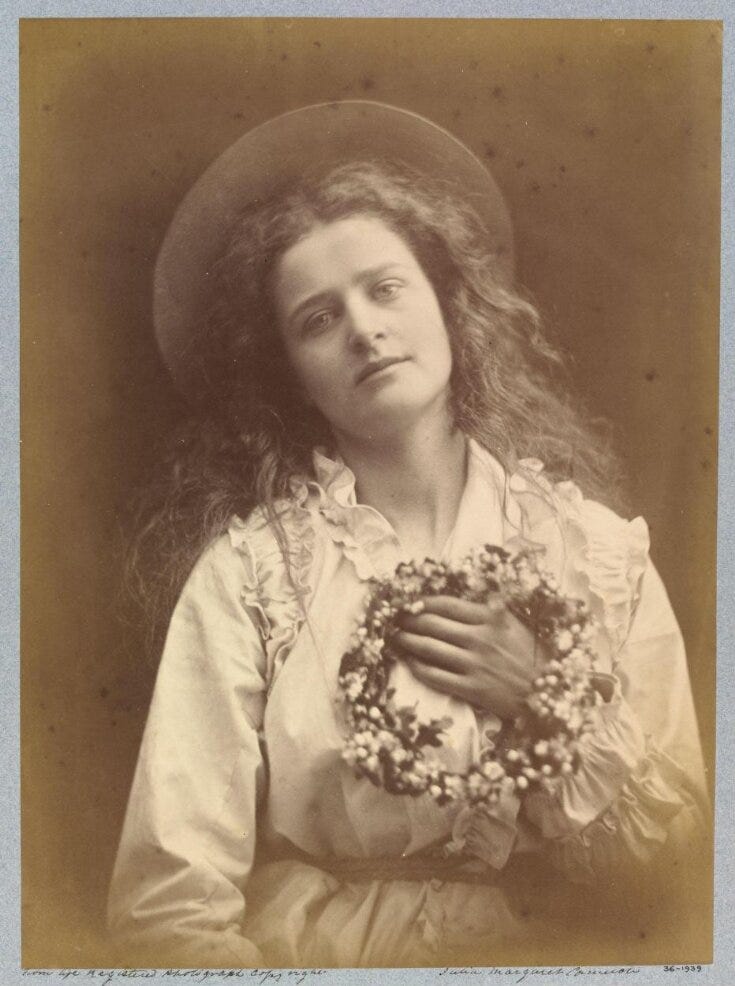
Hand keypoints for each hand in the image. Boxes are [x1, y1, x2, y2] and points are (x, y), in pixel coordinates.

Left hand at [394, 594, 545, 720]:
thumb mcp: (515, 623)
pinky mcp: (473, 688)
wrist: (548, 692)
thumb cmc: (532, 655)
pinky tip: (410, 663)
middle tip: (396, 620)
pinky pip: (436, 676)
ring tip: (396, 638)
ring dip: (408, 642)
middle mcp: (481, 638)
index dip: (422, 602)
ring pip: (430, 648)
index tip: (409, 602)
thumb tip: (465, 598)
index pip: (446, 604)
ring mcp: (475, 664)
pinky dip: (419, 668)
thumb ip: (490, 610)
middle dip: (409, 620)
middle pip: (432, 624)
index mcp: (490, 617)